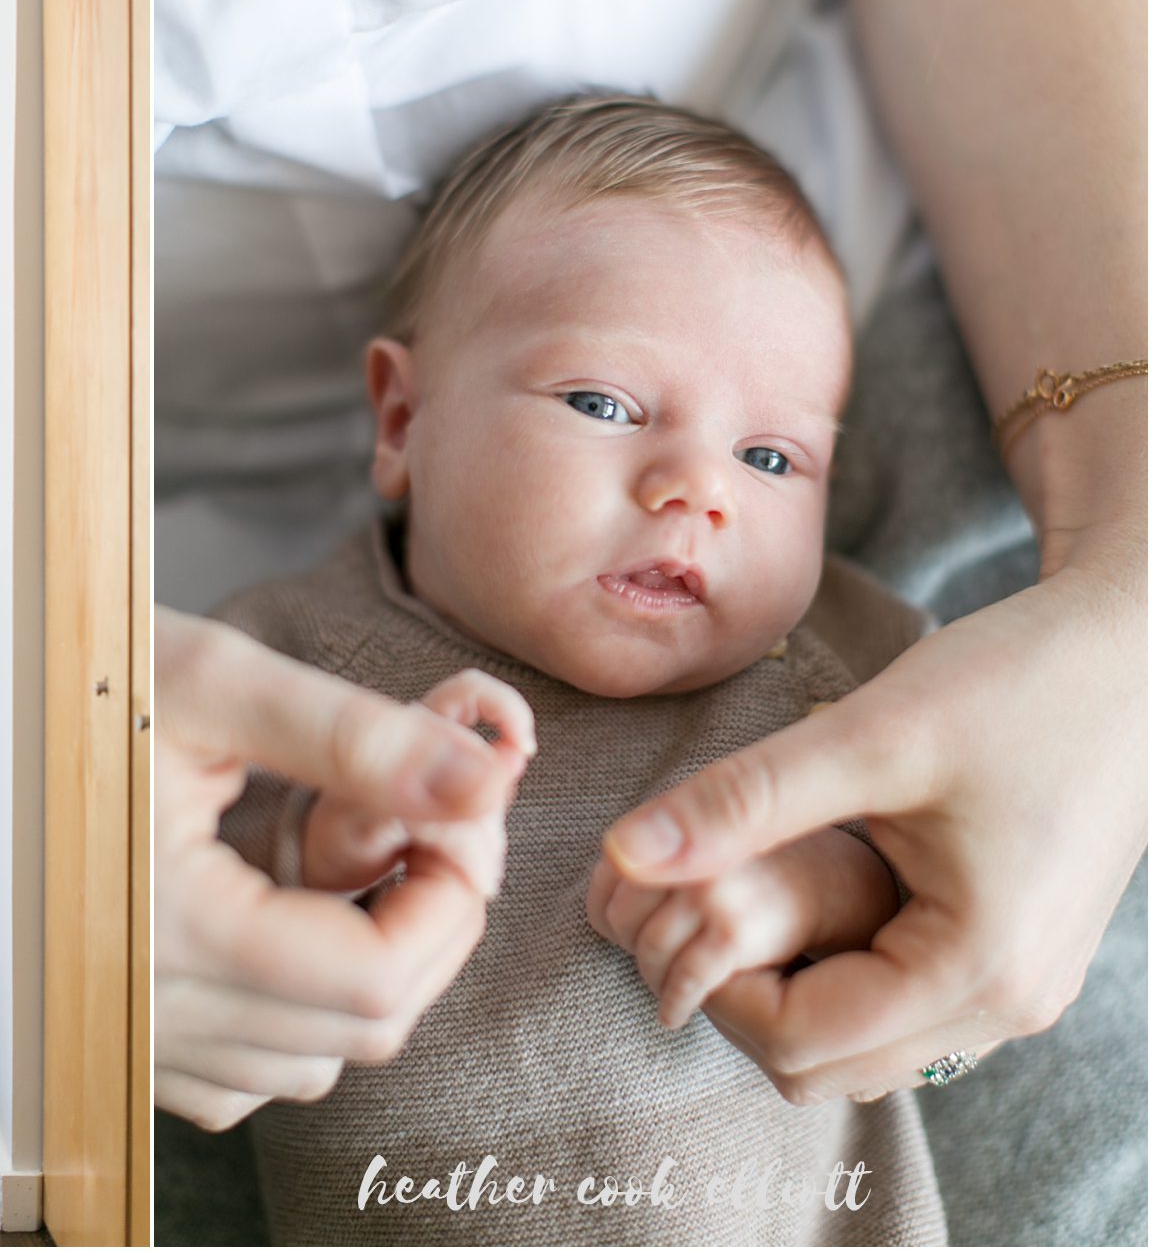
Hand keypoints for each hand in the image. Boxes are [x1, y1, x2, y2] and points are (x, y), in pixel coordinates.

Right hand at [155, 609, 533, 1130]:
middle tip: (423, 820)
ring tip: (339, 853)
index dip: (451, 895)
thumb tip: (487, 779)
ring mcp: (130, 1032)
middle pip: (364, 1028)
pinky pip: (247, 1070)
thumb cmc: (73, 676)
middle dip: (425, 921)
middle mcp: (144, 1005)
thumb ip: (359, 738)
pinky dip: (297, 1008)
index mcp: (168, 925)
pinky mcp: (123, 1035)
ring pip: (314, 1058)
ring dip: (367, 965)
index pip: (377, 977)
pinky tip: (281, 911)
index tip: (456, 812)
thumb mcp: (218, 681)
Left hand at [600, 561, 1145, 1104]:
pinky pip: (898, 1012)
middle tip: (707, 893)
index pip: (795, 1043)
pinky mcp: (1011, 960)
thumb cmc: (1019, 681)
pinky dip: (837, 972)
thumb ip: (742, 801)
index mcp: (976, 969)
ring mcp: (1015, 992)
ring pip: (858, 1051)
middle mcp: (1005, 1008)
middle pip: (821, 1067)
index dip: (712, 984)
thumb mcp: (868, 736)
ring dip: (789, 988)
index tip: (678, 897)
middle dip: (742, 995)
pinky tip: (813, 887)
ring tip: (757, 884)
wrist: (1138, 654)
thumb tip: (622, 854)